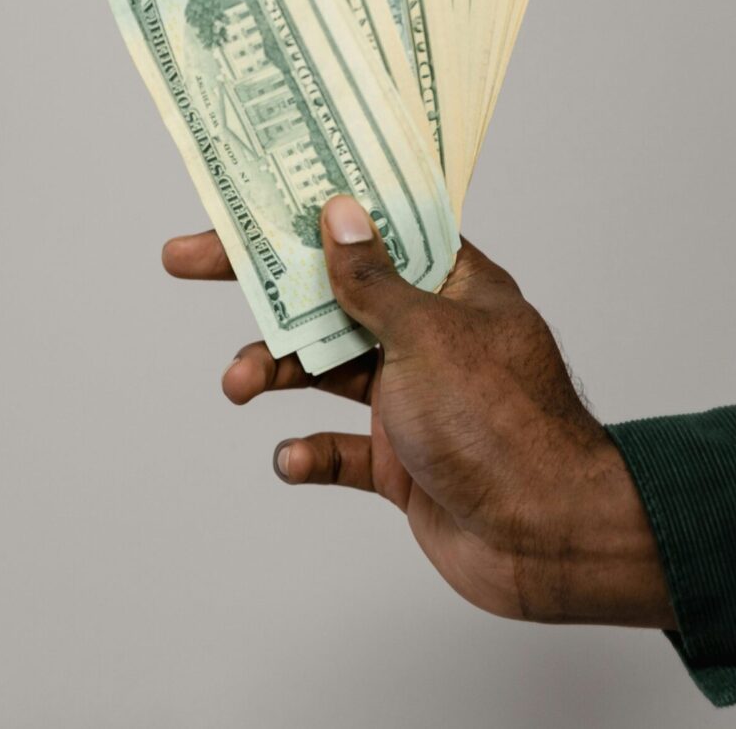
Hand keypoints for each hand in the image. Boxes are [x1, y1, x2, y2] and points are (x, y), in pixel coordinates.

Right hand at [162, 195, 673, 628]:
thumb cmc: (504, 427)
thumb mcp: (427, 337)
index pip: (371, 231)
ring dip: (275, 372)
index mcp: (450, 289)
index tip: (256, 194)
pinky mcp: (401, 460)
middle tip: (186, 259)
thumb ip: (372, 280)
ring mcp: (413, 399)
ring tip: (238, 385)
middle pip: (329, 296)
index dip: (312, 210)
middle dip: (261, 286)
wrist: (548, 541)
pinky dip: (308, 452)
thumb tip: (340, 215)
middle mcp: (429, 337)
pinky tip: (291, 458)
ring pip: (323, 370)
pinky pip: (338, 447)